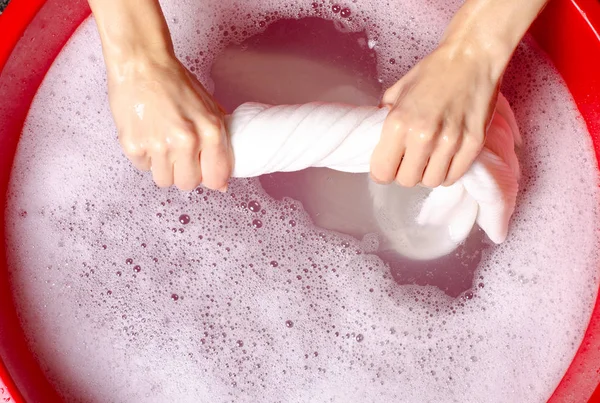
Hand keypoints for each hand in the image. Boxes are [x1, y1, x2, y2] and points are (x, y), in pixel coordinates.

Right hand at [107, 55, 231, 190]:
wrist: (141, 63)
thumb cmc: (175, 82)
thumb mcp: (209, 107)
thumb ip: (220, 141)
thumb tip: (223, 180)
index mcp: (210, 132)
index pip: (216, 178)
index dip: (210, 178)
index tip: (204, 172)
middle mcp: (186, 141)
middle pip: (188, 183)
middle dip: (185, 173)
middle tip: (180, 155)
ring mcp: (158, 146)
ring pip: (164, 180)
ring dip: (164, 167)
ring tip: (161, 142)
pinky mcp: (133, 145)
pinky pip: (143, 167)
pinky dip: (145, 156)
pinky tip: (147, 133)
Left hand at [370, 43, 499, 187]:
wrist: (471, 57)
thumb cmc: (433, 72)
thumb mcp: (397, 91)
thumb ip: (384, 117)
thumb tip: (375, 139)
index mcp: (398, 123)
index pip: (382, 172)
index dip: (383, 171)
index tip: (388, 166)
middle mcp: (423, 135)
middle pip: (407, 180)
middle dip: (405, 173)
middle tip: (409, 160)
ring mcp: (450, 141)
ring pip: (431, 182)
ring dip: (427, 174)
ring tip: (428, 159)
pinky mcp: (473, 144)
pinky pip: (454, 176)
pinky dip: (447, 172)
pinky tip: (445, 158)